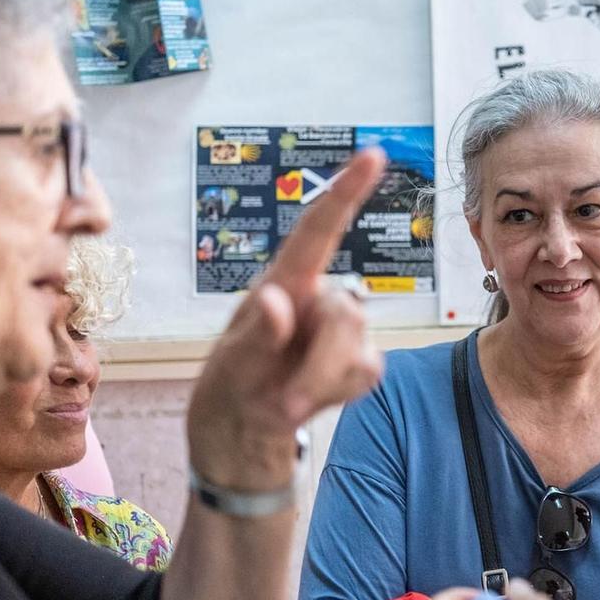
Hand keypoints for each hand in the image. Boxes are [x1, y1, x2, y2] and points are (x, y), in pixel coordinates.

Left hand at [185, 149, 385, 486]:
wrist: (242, 444)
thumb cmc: (226, 395)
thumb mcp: (228, 371)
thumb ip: (255, 337)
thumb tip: (277, 301)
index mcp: (280, 285)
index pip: (316, 231)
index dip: (346, 191)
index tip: (373, 155)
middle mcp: (314, 301)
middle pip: (346, 309)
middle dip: (322, 361)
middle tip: (286, 404)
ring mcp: (337, 333)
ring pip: (358, 344)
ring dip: (323, 382)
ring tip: (284, 406)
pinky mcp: (355, 364)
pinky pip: (367, 371)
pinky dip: (336, 394)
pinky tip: (308, 404)